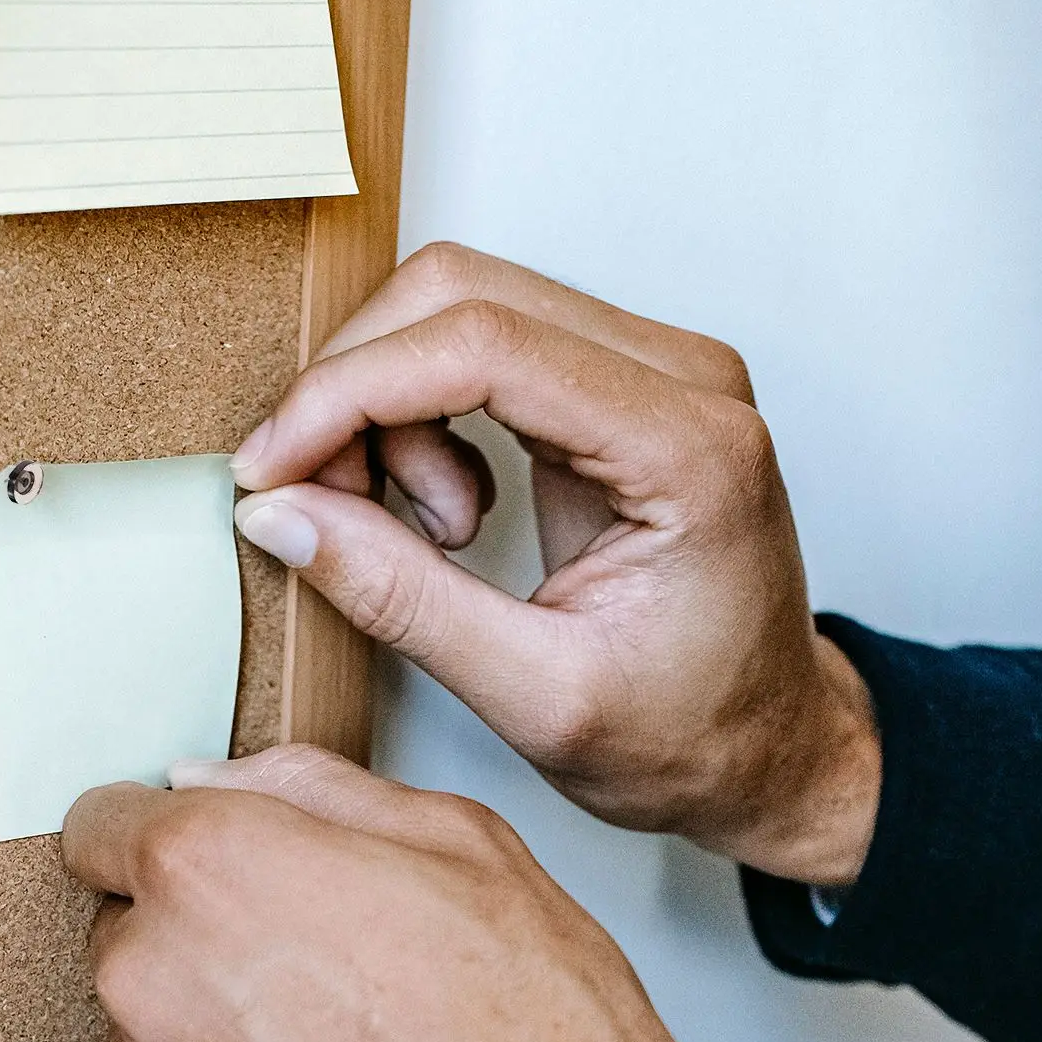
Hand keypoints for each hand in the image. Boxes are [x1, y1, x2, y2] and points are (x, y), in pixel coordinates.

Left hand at [63, 746, 747, 1041]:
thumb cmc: (528, 1017)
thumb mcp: (449, 834)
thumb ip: (304, 785)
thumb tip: (213, 781)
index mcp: (209, 866)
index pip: (98, 827)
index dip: (157, 836)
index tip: (201, 863)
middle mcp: (153, 979)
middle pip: (126, 933)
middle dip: (195, 936)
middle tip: (308, 962)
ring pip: (149, 1036)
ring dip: (211, 1035)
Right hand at [230, 243, 879, 887]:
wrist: (770, 748)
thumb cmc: (691, 736)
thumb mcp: (538, 698)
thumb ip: (402, 599)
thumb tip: (282, 513)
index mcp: (688, 449)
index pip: (484, 345)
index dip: (349, 392)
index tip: (272, 468)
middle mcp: (684, 377)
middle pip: (463, 293)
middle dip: (359, 390)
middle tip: (328, 504)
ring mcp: (655, 368)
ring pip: (462, 307)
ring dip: (391, 409)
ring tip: (426, 533)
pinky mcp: (619, 384)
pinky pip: (483, 346)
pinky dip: (423, 415)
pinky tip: (451, 512)